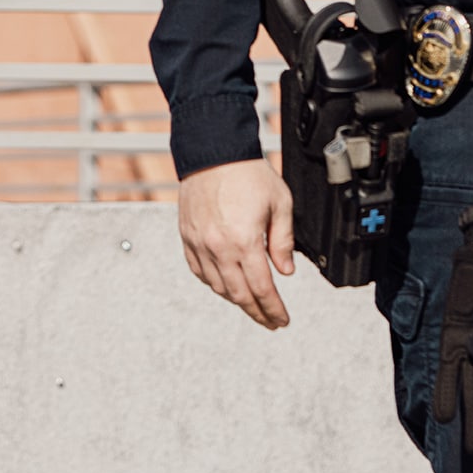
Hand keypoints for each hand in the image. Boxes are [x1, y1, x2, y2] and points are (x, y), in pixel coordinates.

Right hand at [177, 159, 295, 329]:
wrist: (213, 151)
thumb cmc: (247, 172)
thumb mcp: (280, 203)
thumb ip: (283, 240)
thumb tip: (285, 271)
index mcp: (244, 241)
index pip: (262, 288)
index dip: (274, 309)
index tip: (282, 319)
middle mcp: (219, 247)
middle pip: (239, 295)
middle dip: (257, 313)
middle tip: (271, 322)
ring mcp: (200, 244)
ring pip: (218, 287)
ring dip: (237, 300)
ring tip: (252, 304)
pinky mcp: (187, 237)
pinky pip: (199, 272)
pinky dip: (214, 284)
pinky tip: (225, 285)